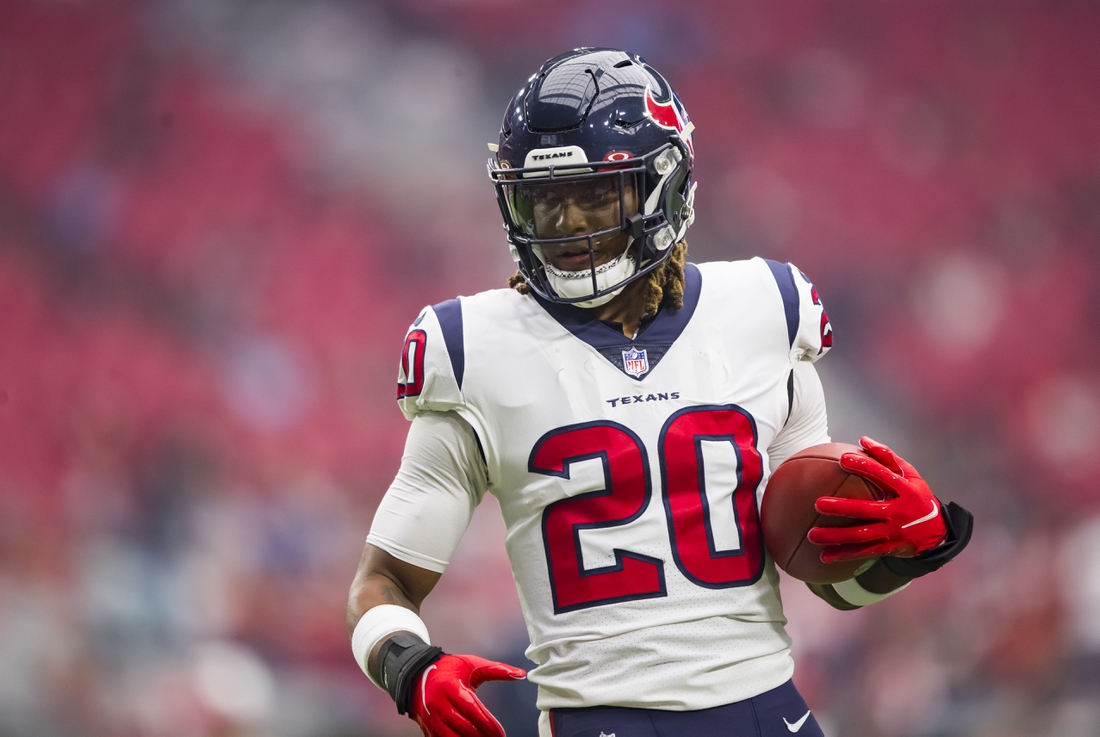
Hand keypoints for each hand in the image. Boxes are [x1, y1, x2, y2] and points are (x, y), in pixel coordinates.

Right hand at [410, 653, 525, 736]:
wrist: (416, 673)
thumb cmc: (448, 668)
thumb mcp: (472, 664)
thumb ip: (497, 670)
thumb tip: (520, 674)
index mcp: (450, 687)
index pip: (473, 710)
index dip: (489, 724)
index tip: (500, 733)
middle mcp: (438, 704)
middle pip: (464, 727)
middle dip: (482, 736)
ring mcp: (430, 717)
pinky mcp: (426, 726)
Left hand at [807, 436, 946, 562]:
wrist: (937, 531)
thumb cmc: (917, 496)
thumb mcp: (910, 474)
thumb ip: (887, 456)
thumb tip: (862, 439)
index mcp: (906, 491)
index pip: (883, 476)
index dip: (864, 466)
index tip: (842, 459)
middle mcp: (899, 512)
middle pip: (867, 510)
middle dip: (842, 508)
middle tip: (818, 504)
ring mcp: (893, 532)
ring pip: (861, 536)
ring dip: (836, 536)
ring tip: (812, 535)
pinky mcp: (889, 548)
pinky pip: (863, 553)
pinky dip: (844, 555)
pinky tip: (824, 556)